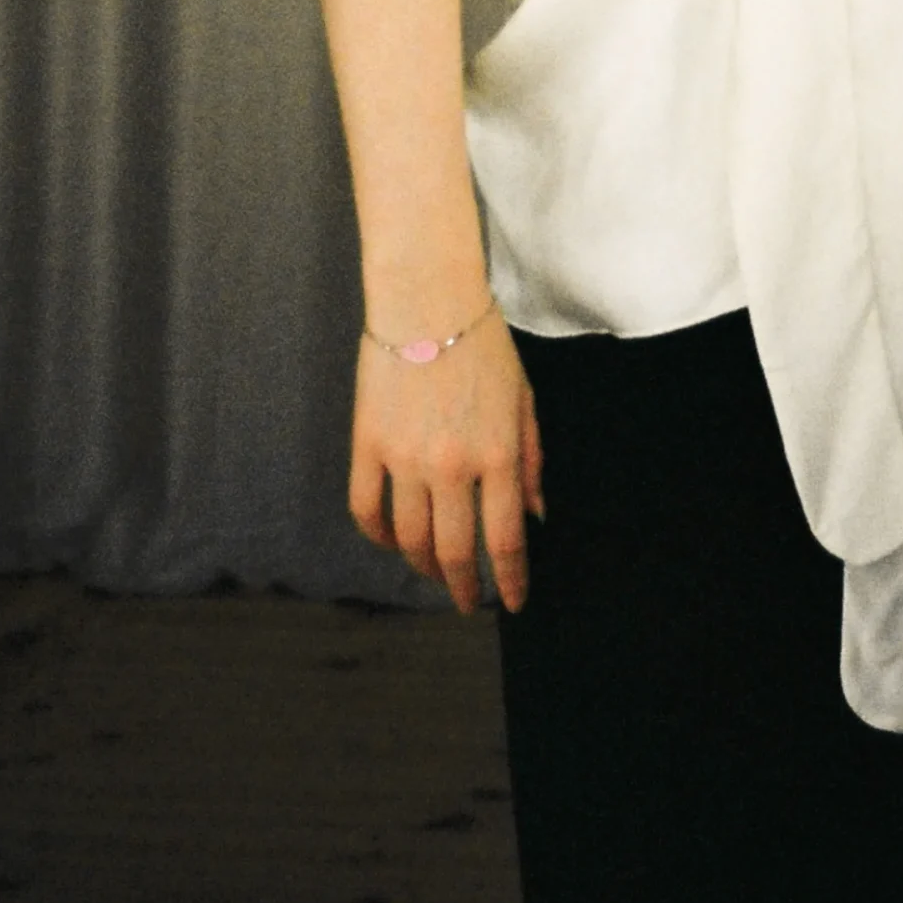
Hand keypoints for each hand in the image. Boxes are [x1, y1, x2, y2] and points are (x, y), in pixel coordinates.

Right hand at [348, 309, 544, 613]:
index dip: (511, 579)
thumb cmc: (483, 345)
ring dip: (424, 567)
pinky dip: (378, 536)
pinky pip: (366, 509)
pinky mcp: (368, 445)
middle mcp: (451, 466)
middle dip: (465, 586)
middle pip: (455, 551)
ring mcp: (405, 459)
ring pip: (410, 540)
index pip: (504, 539)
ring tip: (436, 574)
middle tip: (470, 601)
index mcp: (497, 454)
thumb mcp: (524, 399)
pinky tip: (393, 542)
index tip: (515, 600)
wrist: (428, 301)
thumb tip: (536, 515)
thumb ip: (531, 460)